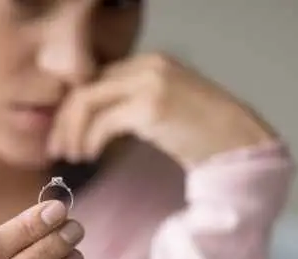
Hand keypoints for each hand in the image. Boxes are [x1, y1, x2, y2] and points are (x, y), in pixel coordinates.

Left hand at [47, 53, 278, 166]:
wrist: (239, 144)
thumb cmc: (203, 135)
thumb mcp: (162, 111)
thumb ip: (131, 106)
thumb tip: (93, 124)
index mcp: (149, 62)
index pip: (95, 79)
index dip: (72, 107)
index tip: (64, 134)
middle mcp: (147, 64)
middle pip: (85, 87)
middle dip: (64, 120)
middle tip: (57, 149)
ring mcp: (150, 82)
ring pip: (87, 101)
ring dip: (72, 132)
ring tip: (71, 156)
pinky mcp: (151, 106)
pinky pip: (103, 122)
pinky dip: (89, 140)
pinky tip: (89, 156)